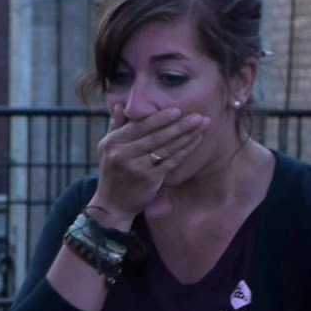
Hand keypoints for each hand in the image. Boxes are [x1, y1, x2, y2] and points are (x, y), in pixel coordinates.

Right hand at [90, 104, 209, 219]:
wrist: (112, 204)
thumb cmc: (113, 172)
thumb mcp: (107, 148)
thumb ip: (116, 126)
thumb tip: (121, 105)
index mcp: (112, 142)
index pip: (139, 126)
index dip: (159, 118)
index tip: (177, 110)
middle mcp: (123, 153)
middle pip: (156, 136)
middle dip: (179, 125)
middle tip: (198, 116)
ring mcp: (136, 167)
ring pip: (166, 148)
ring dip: (187, 135)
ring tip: (202, 125)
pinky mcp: (149, 179)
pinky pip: (171, 161)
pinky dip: (185, 150)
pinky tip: (196, 141)